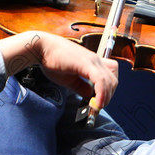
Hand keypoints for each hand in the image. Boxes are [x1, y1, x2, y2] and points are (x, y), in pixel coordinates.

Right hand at [0, 32, 118, 107]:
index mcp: (93, 62)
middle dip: (108, 96)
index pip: (111, 76)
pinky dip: (102, 93)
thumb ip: (82, 87)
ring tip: (97, 105)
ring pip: (110, 81)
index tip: (99, 102)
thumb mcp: (70, 79)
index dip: (108, 91)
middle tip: (97, 106)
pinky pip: (101, 80)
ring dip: (106, 96)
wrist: (41, 48)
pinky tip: (97, 102)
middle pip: (113, 80)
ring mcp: (92, 60)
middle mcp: (95, 60)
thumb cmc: (52, 61)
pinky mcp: (86, 64)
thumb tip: (91, 97)